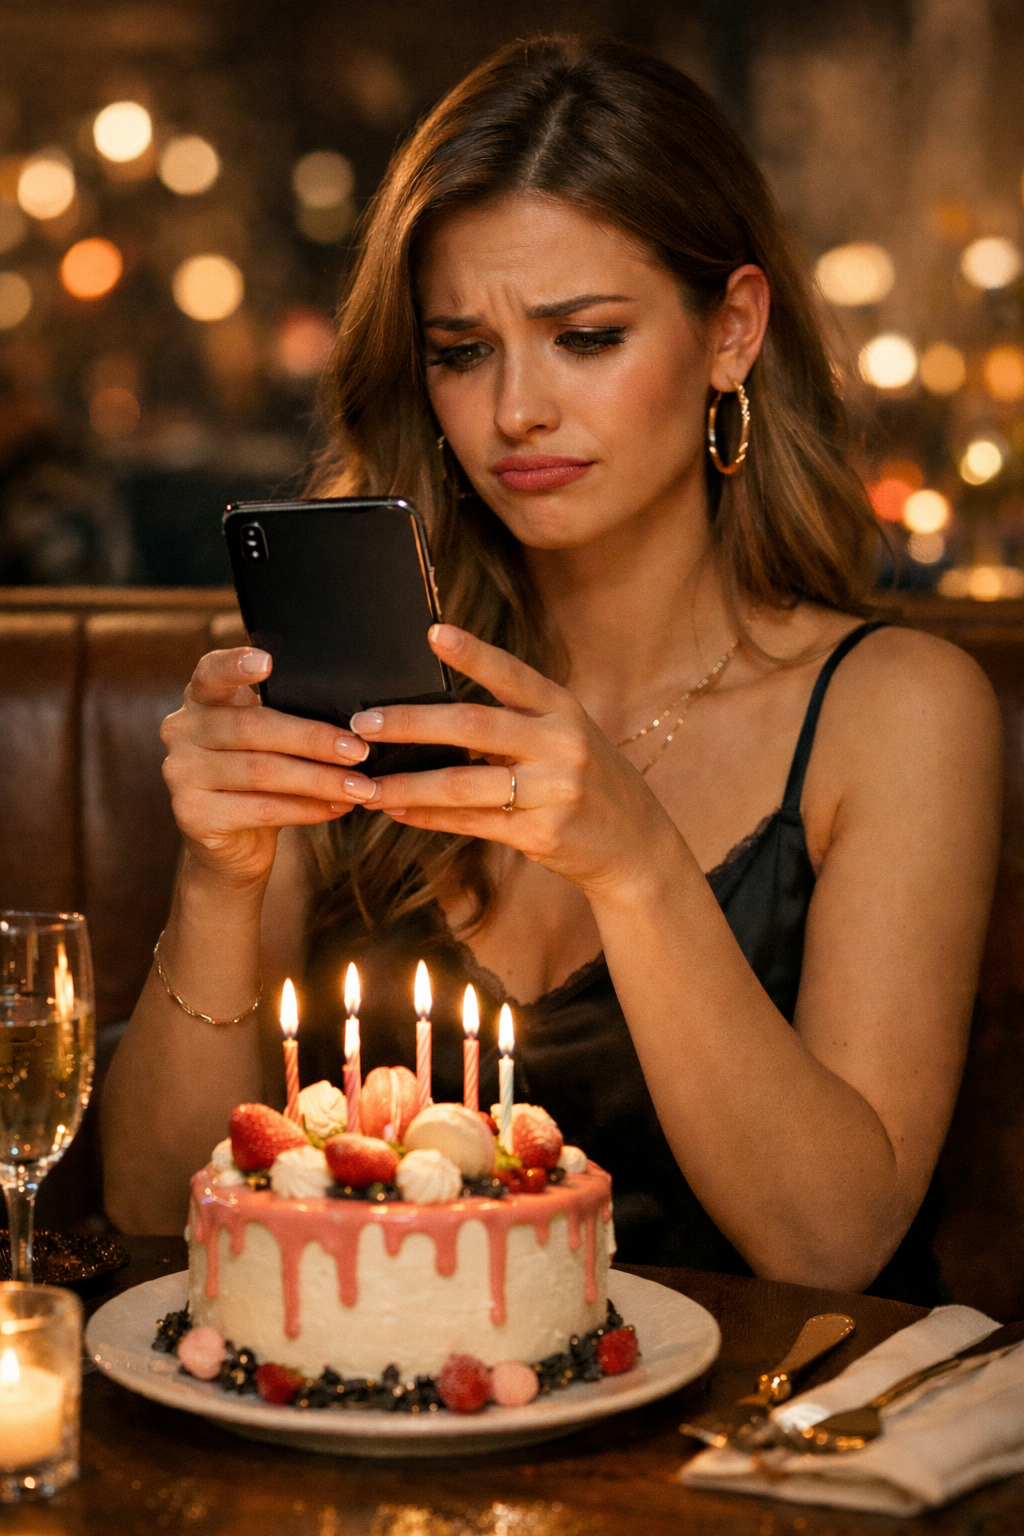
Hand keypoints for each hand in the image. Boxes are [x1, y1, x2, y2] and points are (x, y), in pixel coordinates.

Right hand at [160, 647, 380, 886]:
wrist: (232, 843)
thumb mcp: (267, 739)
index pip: (211, 671)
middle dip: (313, 739)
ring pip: (262, 771)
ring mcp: (181, 773)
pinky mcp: (192, 814)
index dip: (236, 665)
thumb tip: (356, 720)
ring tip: (360, 786)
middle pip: (252, 727)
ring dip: (319, 779)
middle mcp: (181, 731)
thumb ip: (288, 717)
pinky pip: (261, 808)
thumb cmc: (260, 778)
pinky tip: (338, 807)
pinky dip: (307, 809)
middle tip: (359, 750)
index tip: (268, 661)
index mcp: (201, 699)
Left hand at [350, 625, 679, 893]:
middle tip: (363, 723)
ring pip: (463, 785)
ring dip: (408, 785)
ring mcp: (554, 791)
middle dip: (411, 724)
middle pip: (473, 727)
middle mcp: (561, 745)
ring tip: (366, 784)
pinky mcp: (542, 834)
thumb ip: (516, 722)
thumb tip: (433, 715)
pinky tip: (397, 812)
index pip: (512, 674)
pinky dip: (429, 818)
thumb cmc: (586, 781)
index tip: (433, 633)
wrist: (637, 844)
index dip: (473, 654)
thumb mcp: (565, 737)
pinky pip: (472, 823)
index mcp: (563, 709)